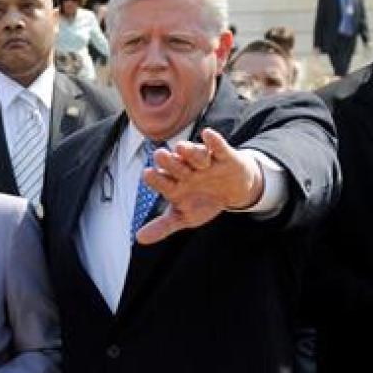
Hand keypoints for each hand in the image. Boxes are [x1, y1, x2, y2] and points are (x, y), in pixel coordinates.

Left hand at [136, 129, 263, 245]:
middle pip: (176, 164)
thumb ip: (163, 226)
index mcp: (174, 183)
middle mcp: (186, 169)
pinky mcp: (224, 156)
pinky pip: (218, 147)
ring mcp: (204, 162)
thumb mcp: (184, 218)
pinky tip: (207, 134)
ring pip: (195, 154)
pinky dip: (214, 141)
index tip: (147, 174)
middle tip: (160, 155)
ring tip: (181, 148)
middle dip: (169, 161)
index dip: (156, 178)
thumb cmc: (203, 202)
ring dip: (190, 152)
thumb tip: (139, 239)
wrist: (233, 192)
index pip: (162, 180)